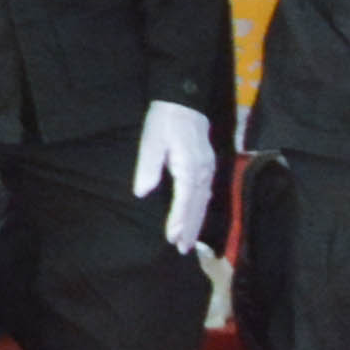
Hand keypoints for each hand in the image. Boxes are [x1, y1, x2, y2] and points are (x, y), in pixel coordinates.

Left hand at [132, 98, 220, 253]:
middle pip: (197, 206)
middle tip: (182, 249)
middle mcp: (203, 172)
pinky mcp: (207, 166)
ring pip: (204, 202)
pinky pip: (206, 193)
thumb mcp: (151, 140)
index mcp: (189, 167)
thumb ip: (147, 167)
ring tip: (189, 242)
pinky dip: (201, 209)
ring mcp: (208, 169)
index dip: (179, 220)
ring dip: (197, 222)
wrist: (183, 100)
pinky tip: (196, 218)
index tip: (172, 237)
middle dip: (190, 228)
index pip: (185, 200)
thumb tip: (142, 192)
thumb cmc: (164, 120)